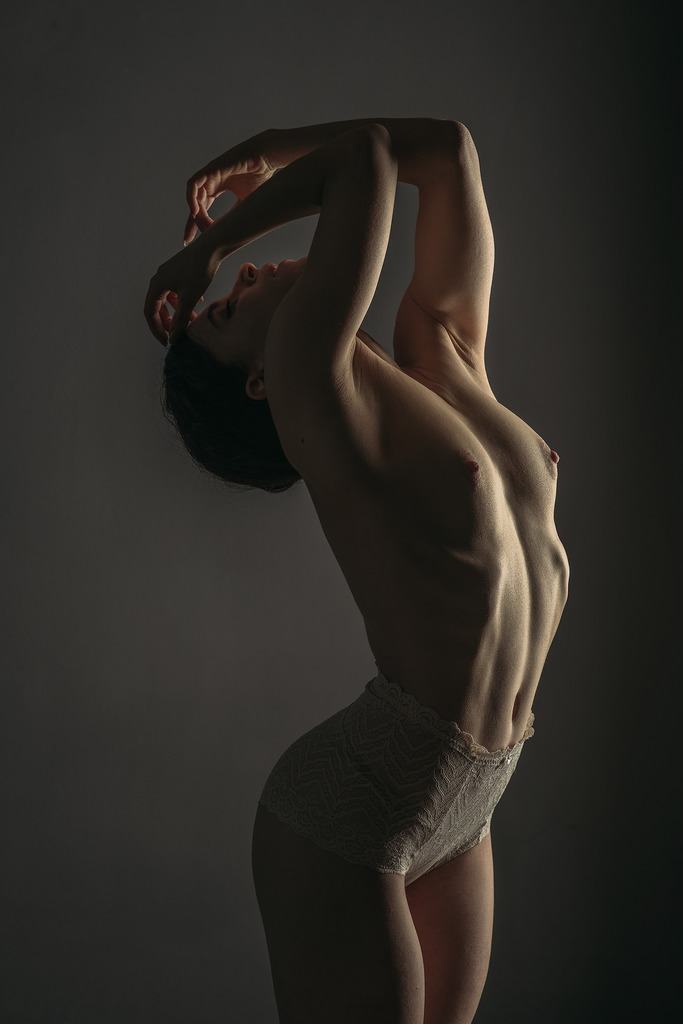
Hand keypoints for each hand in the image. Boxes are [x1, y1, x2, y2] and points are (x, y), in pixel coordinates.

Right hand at [144, 237, 221, 346]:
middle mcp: (159, 279)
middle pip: (158, 307)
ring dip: (177, 313)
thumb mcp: (189, 299)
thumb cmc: (199, 271)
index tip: (166, 342)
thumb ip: (180, 320)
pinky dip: (183, 302)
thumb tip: (173, 339)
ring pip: (168, 300)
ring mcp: (168, 274)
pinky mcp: (179, 271)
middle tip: (177, 336)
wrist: (211, 247)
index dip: (156, 329)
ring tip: (190, 322)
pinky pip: (176, 291)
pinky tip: (196, 305)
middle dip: (167, 323)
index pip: (150, 313)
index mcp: (157, 285)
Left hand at [183, 129, 281, 244]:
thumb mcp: (245, 202)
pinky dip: (192, 197)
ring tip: (197, 226)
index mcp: (216, 187)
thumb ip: (234, 216)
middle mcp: (210, 181)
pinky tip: (195, 211)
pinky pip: (194, 183)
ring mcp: (209, 174)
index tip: (193, 240)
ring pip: (193, 195)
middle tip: (190, 240)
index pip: (202, 208)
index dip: (197, 224)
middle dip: (191, 223)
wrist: (266, 159)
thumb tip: (230, 236)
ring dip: (193, 212)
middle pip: (195, 204)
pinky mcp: (211, 168)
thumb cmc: (259, 177)